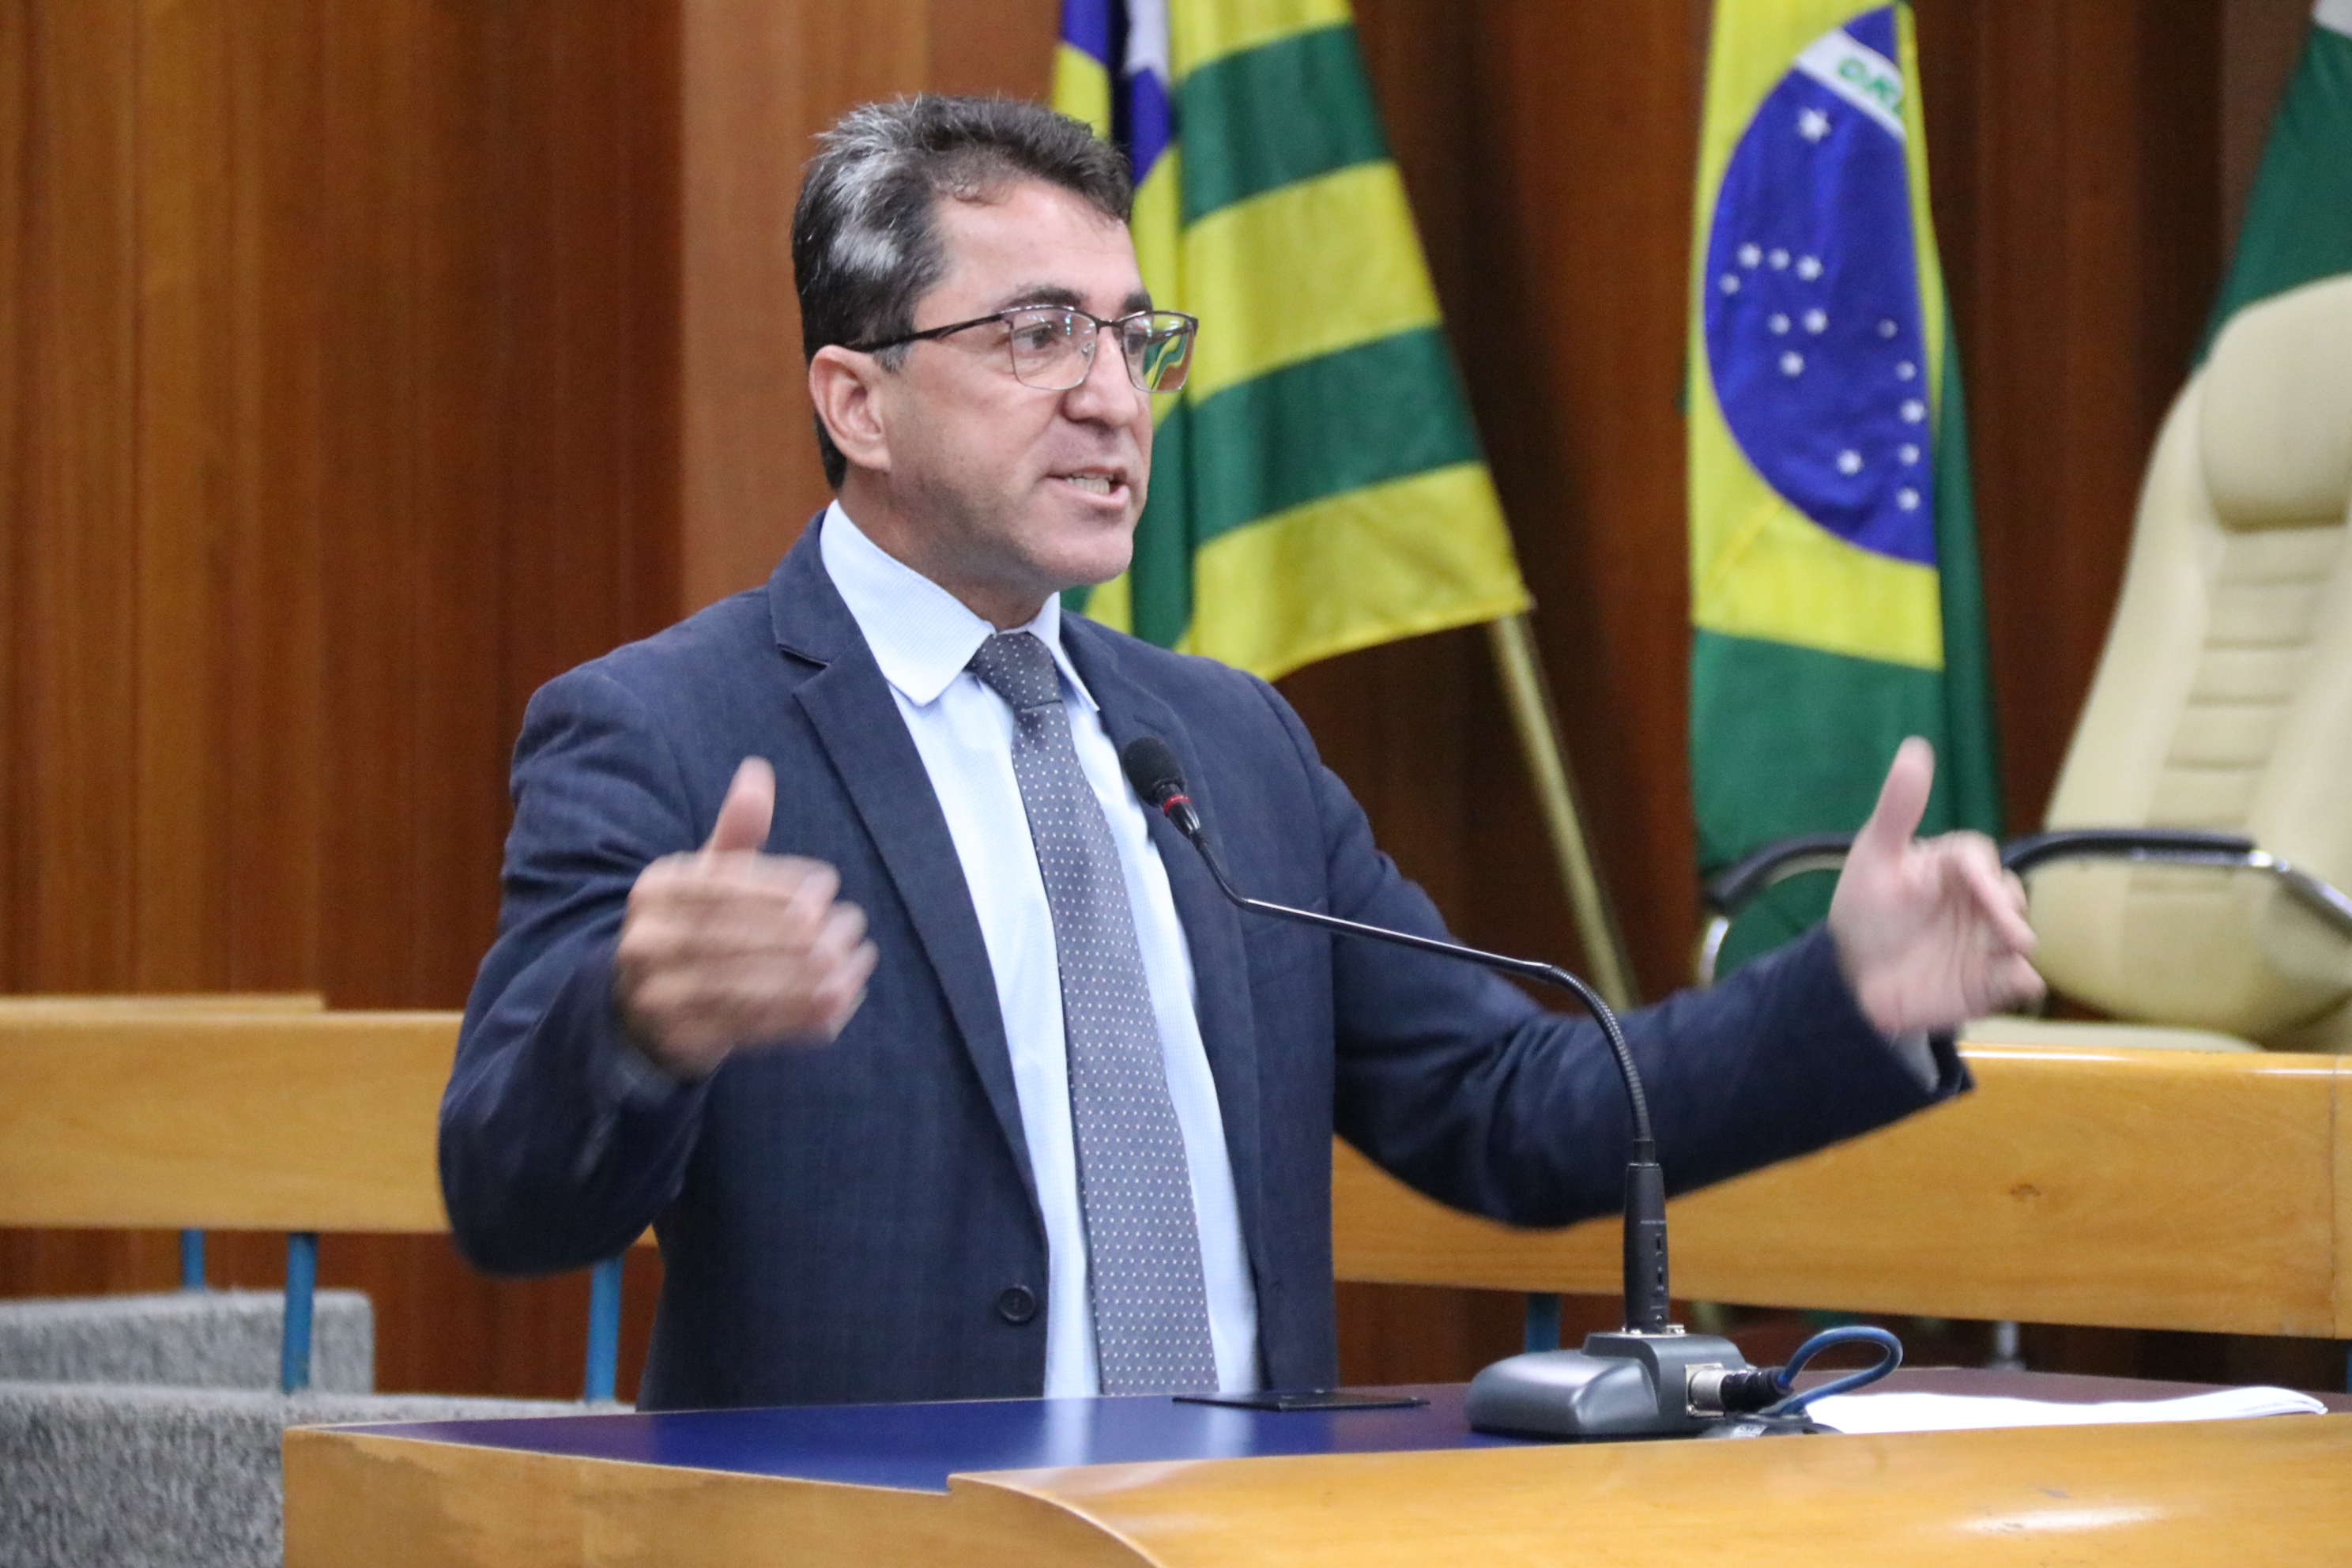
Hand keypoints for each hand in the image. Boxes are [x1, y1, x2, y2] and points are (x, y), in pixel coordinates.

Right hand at [614, 757, 878, 1077]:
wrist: (636, 1009)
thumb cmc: (691, 928)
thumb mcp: (704, 878)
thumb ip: (736, 833)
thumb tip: (757, 772)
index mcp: (656, 890)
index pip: (725, 883)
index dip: (781, 884)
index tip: (828, 888)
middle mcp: (646, 941)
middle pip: (735, 936)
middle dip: (801, 934)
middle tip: (849, 929)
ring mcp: (657, 995)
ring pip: (746, 985)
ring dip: (808, 977)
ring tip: (851, 965)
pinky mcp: (680, 1041)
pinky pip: (748, 1028)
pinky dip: (797, 1016)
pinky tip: (837, 1004)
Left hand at [1827, 737, 2043, 1036]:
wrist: (1853, 971)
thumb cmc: (1867, 905)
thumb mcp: (1875, 855)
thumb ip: (1898, 808)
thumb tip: (1915, 747)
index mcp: (1956, 867)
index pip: (1980, 864)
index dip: (1986, 880)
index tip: (1987, 893)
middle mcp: (1981, 903)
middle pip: (2009, 903)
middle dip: (2010, 917)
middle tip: (2012, 935)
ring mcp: (1987, 943)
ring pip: (2016, 944)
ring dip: (2018, 951)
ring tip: (2014, 960)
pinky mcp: (1988, 981)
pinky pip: (2014, 982)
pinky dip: (2019, 983)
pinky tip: (2019, 985)